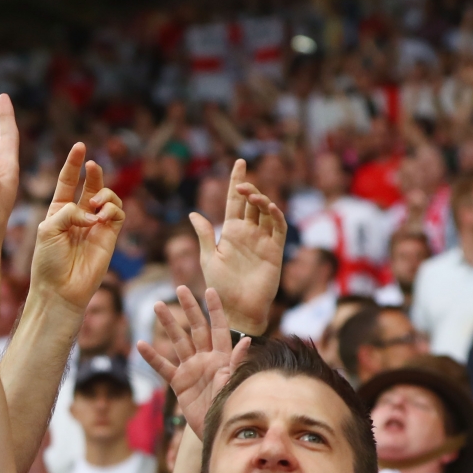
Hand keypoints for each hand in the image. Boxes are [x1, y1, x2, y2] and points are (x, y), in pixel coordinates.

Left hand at [29, 143, 126, 310]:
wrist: (60, 290)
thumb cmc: (47, 262)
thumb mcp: (48, 228)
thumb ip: (68, 210)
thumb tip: (93, 211)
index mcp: (59, 211)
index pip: (68, 181)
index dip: (74, 164)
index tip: (80, 146)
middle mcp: (78, 216)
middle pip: (90, 185)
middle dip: (93, 172)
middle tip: (92, 164)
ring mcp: (95, 225)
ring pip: (107, 197)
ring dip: (102, 194)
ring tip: (94, 204)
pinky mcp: (109, 236)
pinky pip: (117, 213)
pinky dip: (111, 209)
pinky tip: (100, 217)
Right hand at [140, 286, 249, 431]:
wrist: (217, 429)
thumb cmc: (231, 407)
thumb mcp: (236, 384)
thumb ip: (237, 363)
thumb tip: (246, 341)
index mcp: (223, 357)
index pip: (220, 328)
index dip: (215, 310)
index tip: (210, 290)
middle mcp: (206, 358)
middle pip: (197, 328)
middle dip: (190, 308)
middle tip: (181, 289)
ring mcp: (191, 369)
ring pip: (178, 341)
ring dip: (168, 324)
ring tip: (157, 305)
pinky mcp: (179, 383)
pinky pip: (163, 367)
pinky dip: (152, 357)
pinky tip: (141, 344)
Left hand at [192, 159, 285, 336]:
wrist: (236, 309)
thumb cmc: (219, 287)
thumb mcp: (208, 258)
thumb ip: (204, 235)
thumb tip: (193, 213)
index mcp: (230, 232)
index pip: (234, 201)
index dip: (236, 182)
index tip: (239, 162)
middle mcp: (248, 233)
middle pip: (251, 202)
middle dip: (248, 188)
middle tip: (242, 180)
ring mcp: (263, 240)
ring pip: (266, 211)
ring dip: (260, 199)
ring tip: (251, 194)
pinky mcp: (275, 250)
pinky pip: (279, 227)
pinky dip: (276, 215)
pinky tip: (268, 207)